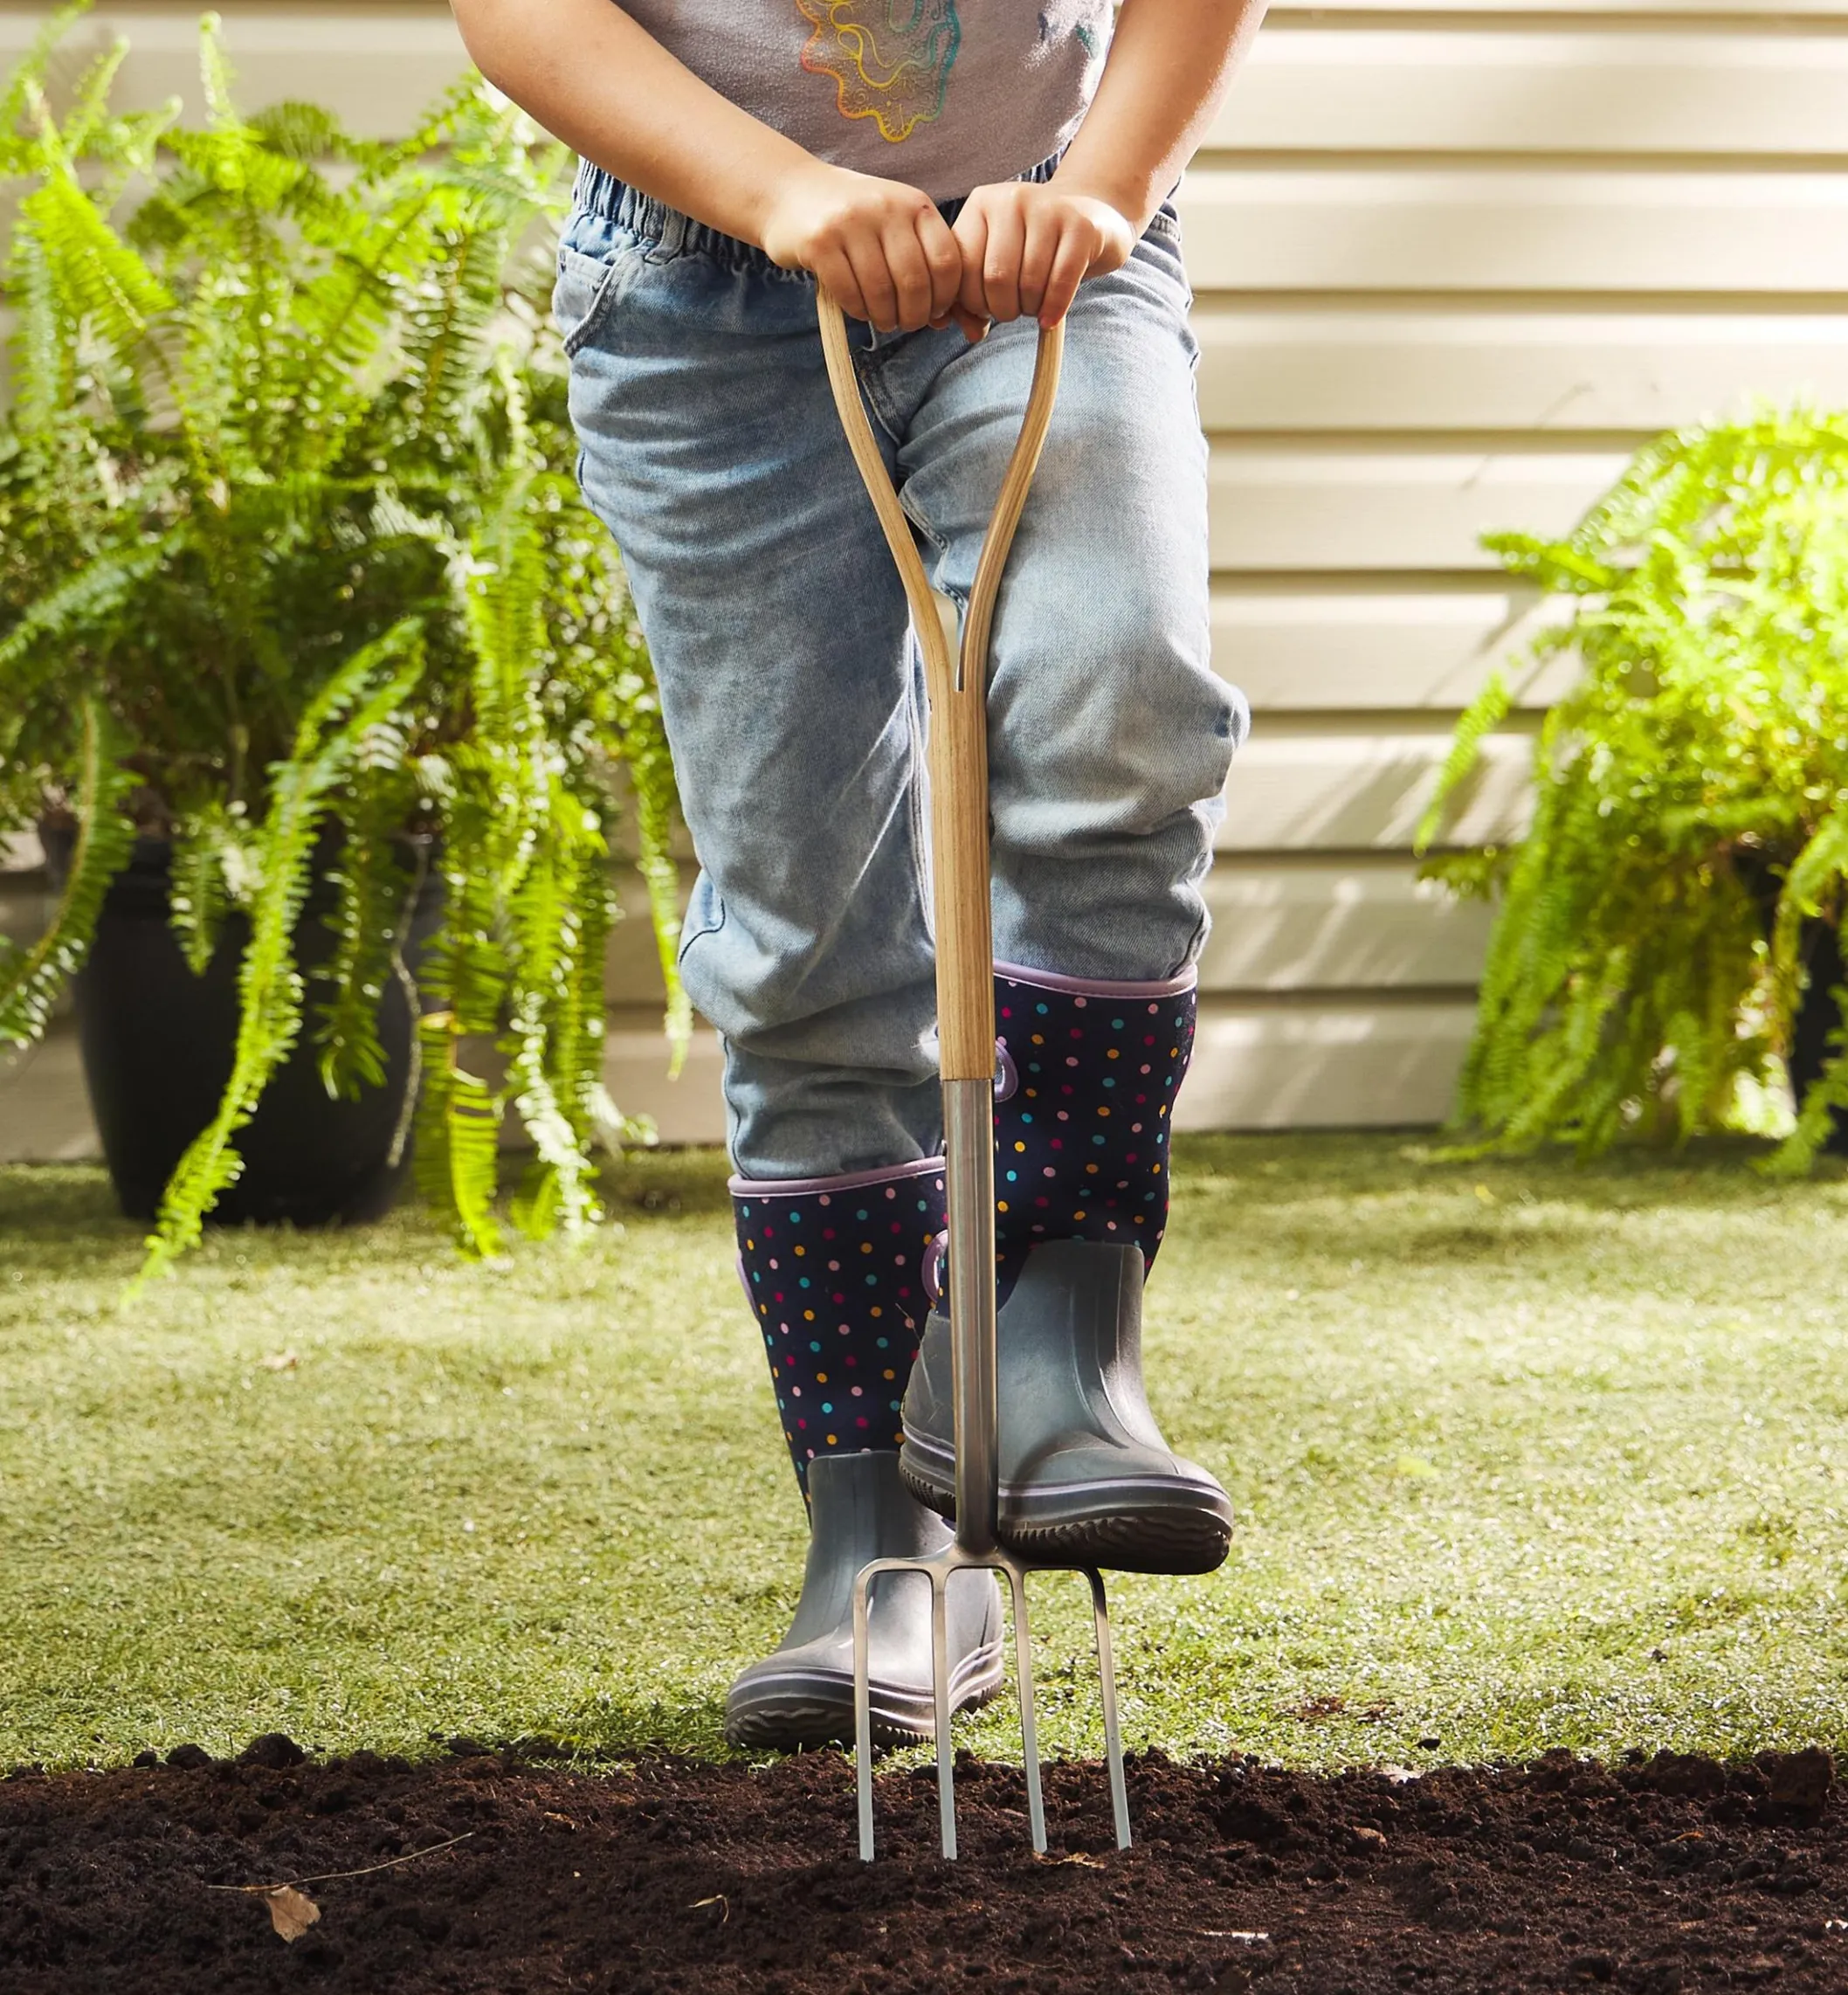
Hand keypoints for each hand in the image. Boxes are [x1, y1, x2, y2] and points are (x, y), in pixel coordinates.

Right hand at [760, 161, 971, 334]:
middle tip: (906, 323)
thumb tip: (943, 319)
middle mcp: (885, 208)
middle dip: (914, 315)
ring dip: (885, 318)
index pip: (947, 260)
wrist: (793, 192)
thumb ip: (922, 262)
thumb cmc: (855, 220)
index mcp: (914, 204)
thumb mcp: (895, 225)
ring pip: (881, 291)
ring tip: (884, 321)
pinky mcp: (819, 241)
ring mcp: (850, 223)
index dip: (945, 297)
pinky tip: (859, 309)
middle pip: (915, 281)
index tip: (934, 311)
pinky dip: (858, 310)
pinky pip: (848, 292)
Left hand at [951, 179, 1137, 329]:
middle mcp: (1011, 198)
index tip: (986, 309)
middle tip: (1014, 309)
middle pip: (996, 278)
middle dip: (1003, 309)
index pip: (963, 268)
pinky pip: (1061, 281)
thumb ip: (970, 300)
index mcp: (980, 204)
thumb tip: (973, 333)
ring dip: (1030, 309)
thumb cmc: (1030, 248)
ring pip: (1029, 282)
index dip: (972, 303)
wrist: (1086, 216)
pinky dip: (1054, 309)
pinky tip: (1050, 317)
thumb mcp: (992, 264)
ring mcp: (1049, 207)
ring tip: (1034, 305)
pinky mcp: (1081, 226)